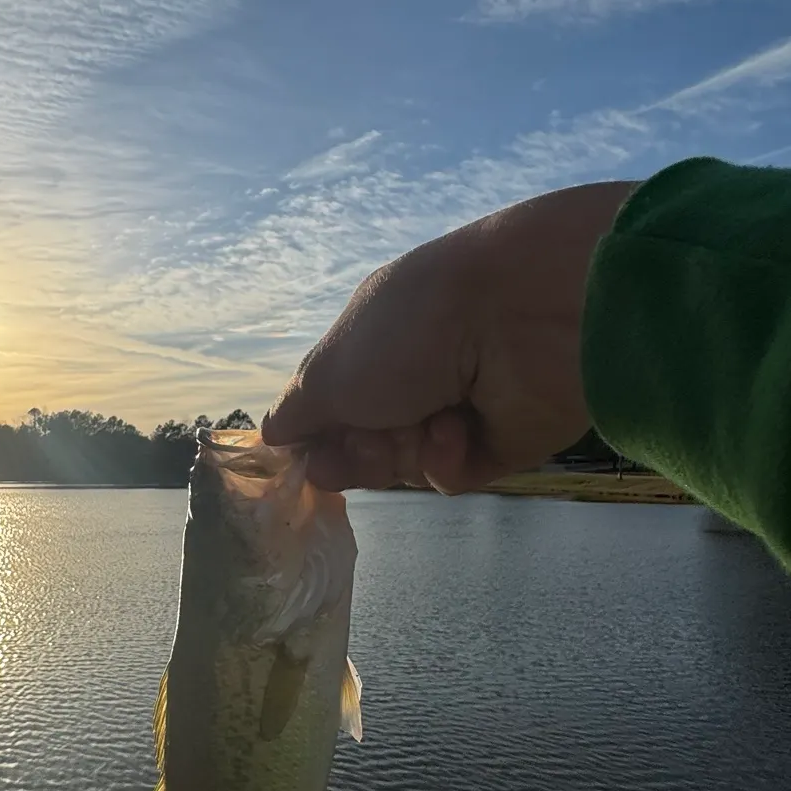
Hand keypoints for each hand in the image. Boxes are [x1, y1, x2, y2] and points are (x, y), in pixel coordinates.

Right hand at [261, 181, 634, 491]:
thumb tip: (271, 436)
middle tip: (364, 440)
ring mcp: (458, 408)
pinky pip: (452, 474)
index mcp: (371, 340)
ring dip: (400, 453)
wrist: (519, 316)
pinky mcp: (501, 441)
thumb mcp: (330, 372)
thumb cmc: (408, 330)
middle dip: (357, 451)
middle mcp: (413, 372)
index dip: (316, 434)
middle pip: (365, 443)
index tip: (300, 457)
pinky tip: (454, 431)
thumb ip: (297, 412)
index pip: (332, 403)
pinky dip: (444, 459)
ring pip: (405, 466)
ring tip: (418, 423)